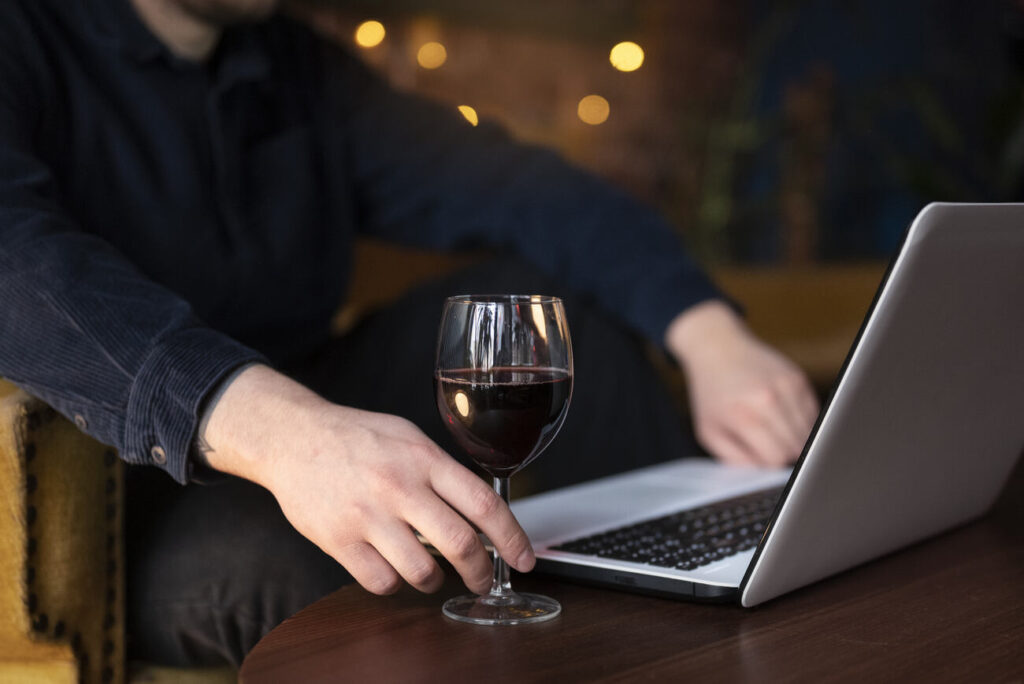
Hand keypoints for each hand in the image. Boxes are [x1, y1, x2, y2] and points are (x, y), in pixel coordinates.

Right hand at [199, 364, 535, 594]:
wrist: (293, 438)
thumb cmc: (355, 436)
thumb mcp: (408, 437)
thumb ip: (442, 470)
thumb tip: (481, 508)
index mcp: (424, 458)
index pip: (484, 503)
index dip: (512, 538)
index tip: (523, 558)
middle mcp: (399, 486)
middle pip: (460, 544)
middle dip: (480, 573)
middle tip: (482, 581)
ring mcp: (367, 515)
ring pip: (422, 571)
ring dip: (435, 582)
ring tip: (432, 573)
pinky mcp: (338, 540)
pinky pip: (381, 582)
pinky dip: (395, 584)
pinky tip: (393, 568)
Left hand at [666, 301, 819, 466]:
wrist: (717, 349)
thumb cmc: (711, 394)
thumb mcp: (709, 432)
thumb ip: (736, 459)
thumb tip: (765, 473)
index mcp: (744, 417)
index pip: (777, 458)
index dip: (771, 464)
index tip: (762, 458)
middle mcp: (769, 400)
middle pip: (797, 448)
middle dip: (785, 454)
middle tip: (768, 445)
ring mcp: (787, 387)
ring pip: (810, 432)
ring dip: (796, 439)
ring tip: (774, 429)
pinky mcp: (798, 378)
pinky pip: (814, 414)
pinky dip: (802, 422)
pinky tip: (782, 415)